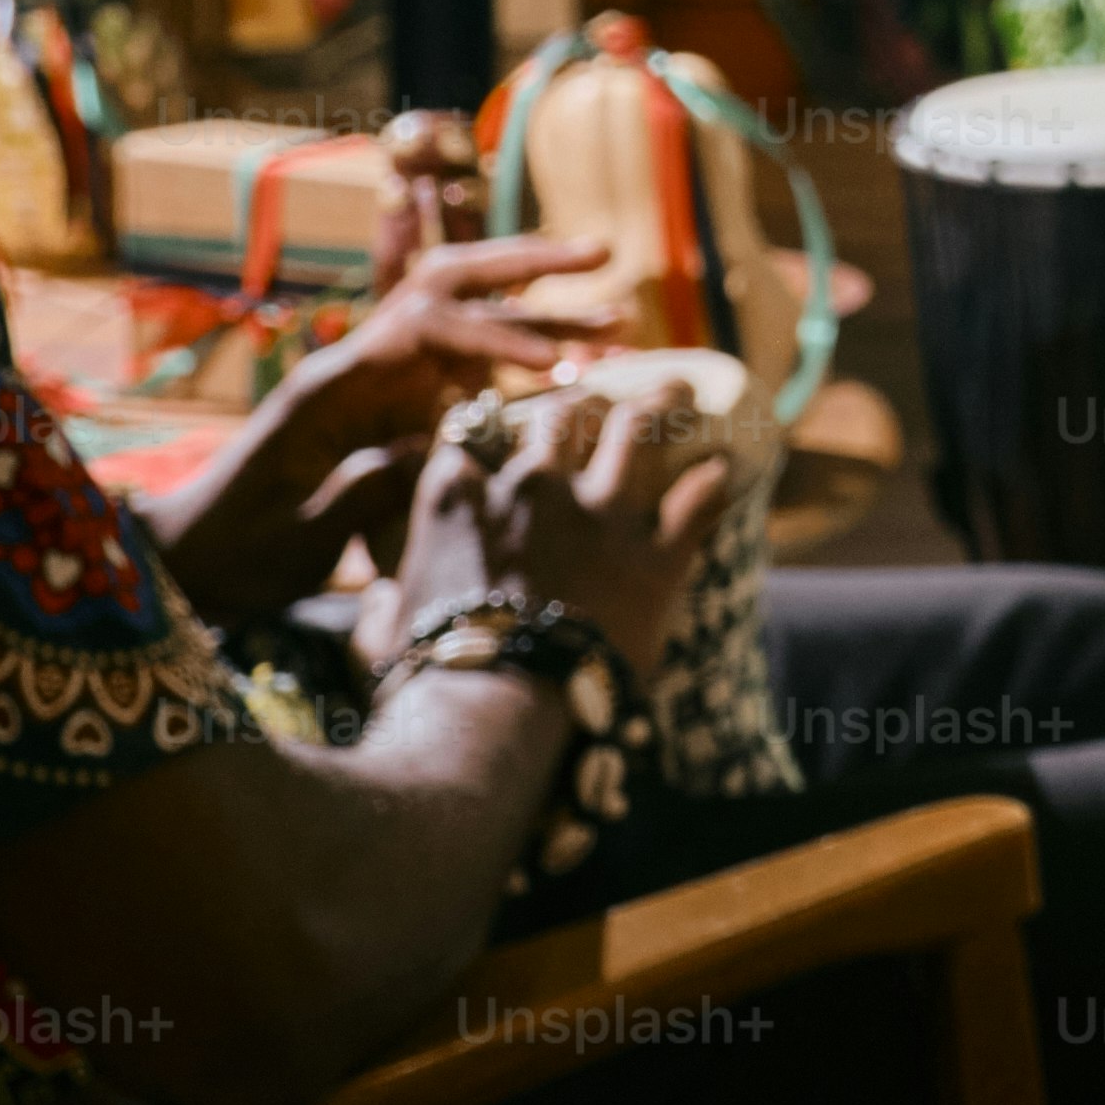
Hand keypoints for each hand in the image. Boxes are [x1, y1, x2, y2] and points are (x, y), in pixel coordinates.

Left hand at [142, 234, 612, 624]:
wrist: (193, 557)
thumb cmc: (238, 552)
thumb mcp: (299, 536)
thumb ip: (367, 489)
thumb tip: (438, 454)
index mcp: (334, 384)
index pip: (428, 327)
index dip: (497, 337)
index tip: (554, 363)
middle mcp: (361, 364)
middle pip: (449, 285)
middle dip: (525, 268)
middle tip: (600, 258)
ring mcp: (378, 379)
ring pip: (464, 312)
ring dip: (533, 297)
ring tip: (613, 300)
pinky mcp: (393, 404)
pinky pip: (462, 357)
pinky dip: (517, 342)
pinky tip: (571, 350)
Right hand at [379, 380, 725, 685]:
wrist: (497, 714)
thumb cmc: (428, 682)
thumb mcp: (381, 636)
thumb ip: (382, 604)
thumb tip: (379, 598)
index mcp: (457, 498)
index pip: (469, 434)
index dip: (485, 429)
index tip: (501, 431)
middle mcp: (530, 486)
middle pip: (561, 416)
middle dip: (582, 403)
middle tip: (601, 400)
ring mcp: (599, 512)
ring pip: (636, 427)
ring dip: (660, 403)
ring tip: (680, 390)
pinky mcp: (656, 552)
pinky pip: (698, 497)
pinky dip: (713, 480)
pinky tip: (725, 468)